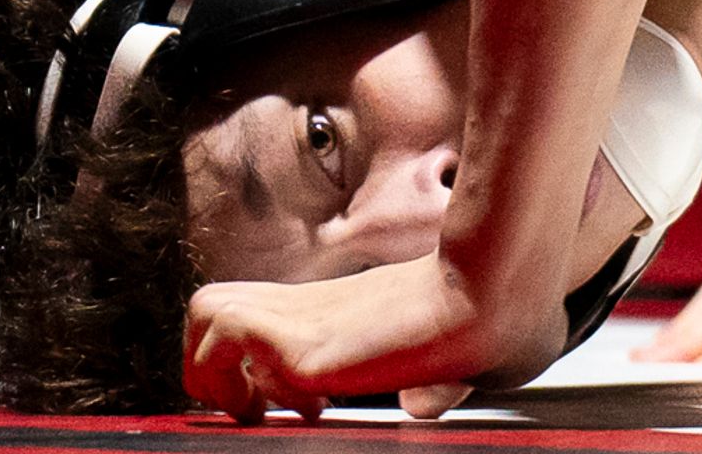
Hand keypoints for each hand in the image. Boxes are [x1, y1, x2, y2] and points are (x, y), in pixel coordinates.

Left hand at [182, 252, 538, 424]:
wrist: (495, 294)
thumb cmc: (493, 318)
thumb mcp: (454, 358)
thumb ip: (435, 384)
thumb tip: (423, 404)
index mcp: (341, 309)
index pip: (262, 317)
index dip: (259, 361)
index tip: (303, 405)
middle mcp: (313, 306)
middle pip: (217, 303)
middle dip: (215, 360)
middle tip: (261, 403)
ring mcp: (302, 316)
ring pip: (205, 311)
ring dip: (211, 367)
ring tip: (258, 407)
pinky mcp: (299, 334)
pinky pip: (221, 341)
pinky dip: (228, 377)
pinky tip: (281, 404)